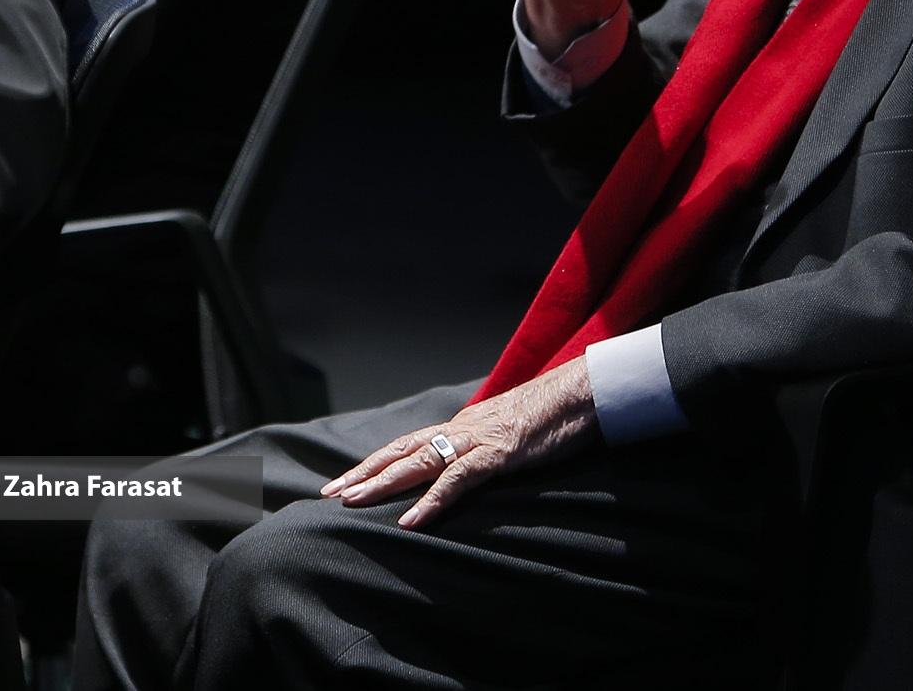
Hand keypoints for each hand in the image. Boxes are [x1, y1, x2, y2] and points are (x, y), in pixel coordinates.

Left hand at [319, 359, 598, 529]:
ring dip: (383, 484)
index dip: (375, 462)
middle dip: (364, 473)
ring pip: (419, 462)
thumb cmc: (553, 414)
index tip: (345, 480)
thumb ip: (486, 446)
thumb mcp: (511, 433)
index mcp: (463, 426)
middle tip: (329, 494)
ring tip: (352, 503)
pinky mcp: (499, 453)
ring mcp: (478, 440)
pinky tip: (411, 521)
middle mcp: (462, 429)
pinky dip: (431, 500)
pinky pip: (457, 480)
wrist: (583, 392)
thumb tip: (470, 463)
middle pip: (401, 451)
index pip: (408, 443)